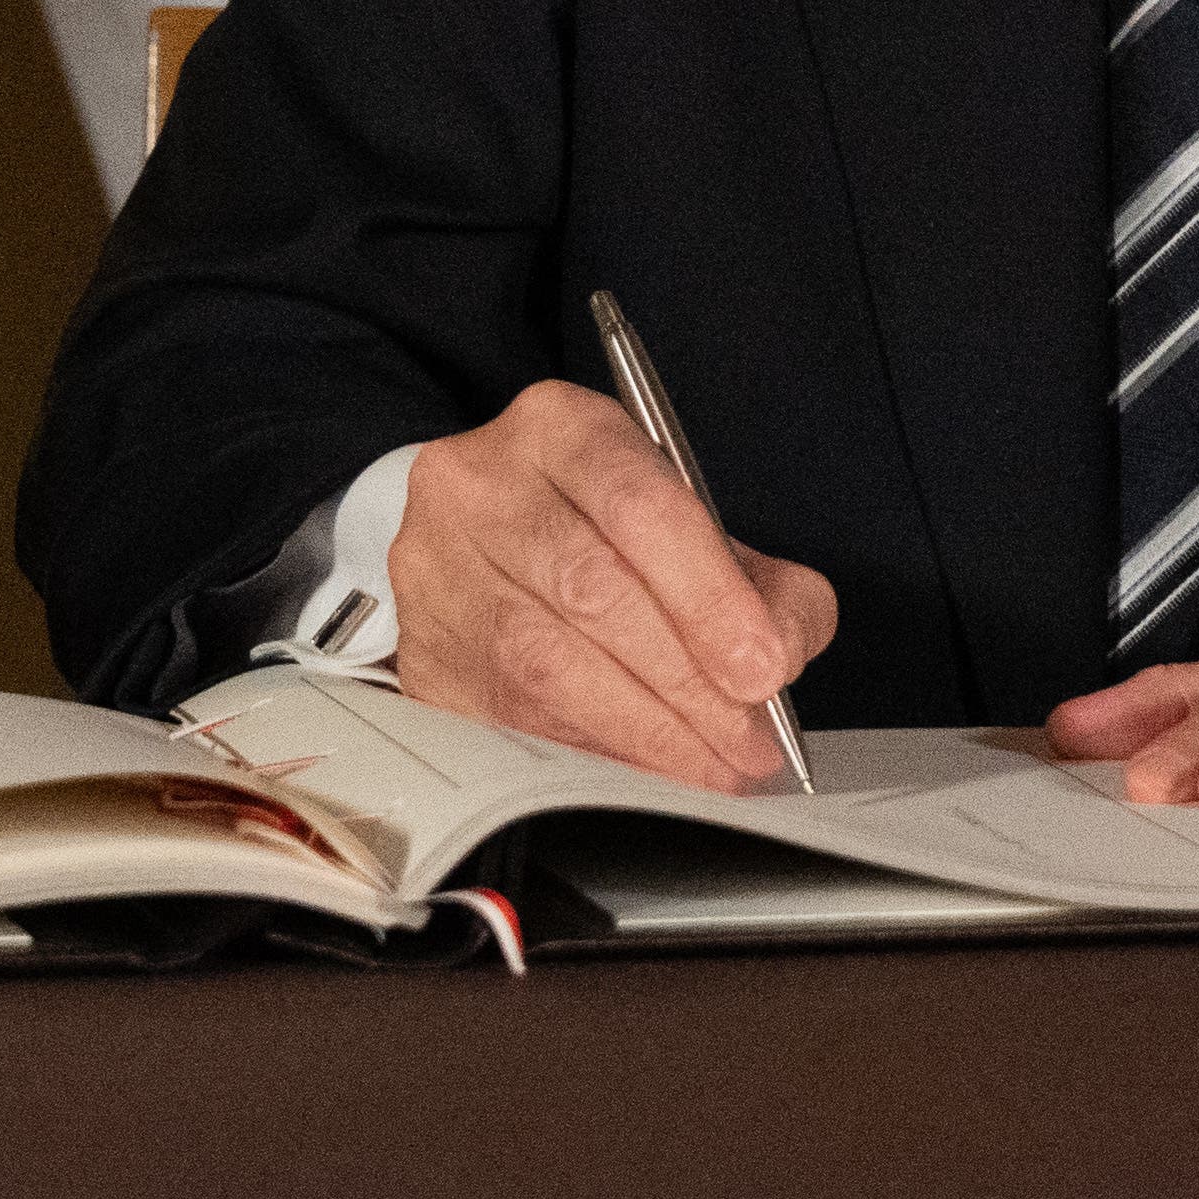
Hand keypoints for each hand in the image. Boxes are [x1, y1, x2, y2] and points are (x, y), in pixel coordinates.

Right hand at [387, 379, 841, 785]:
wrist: (489, 540)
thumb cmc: (604, 532)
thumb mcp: (697, 525)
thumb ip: (765, 584)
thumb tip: (780, 654)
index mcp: (561, 430)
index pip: (640, 505)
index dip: (709, 596)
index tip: (762, 666)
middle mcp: (482, 488)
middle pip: (591, 588)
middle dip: (686, 678)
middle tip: (748, 737)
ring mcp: (436, 572)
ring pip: (543, 661)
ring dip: (645, 729)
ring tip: (713, 762)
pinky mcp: (419, 655)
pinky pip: (508, 717)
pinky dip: (594, 751)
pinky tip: (649, 768)